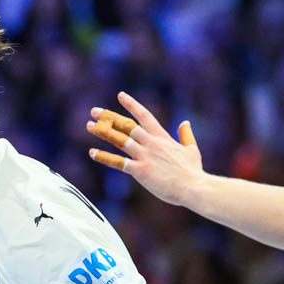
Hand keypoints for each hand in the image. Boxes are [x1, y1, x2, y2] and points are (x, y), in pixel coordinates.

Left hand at [86, 91, 207, 206]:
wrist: (194, 187)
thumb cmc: (194, 172)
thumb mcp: (192, 149)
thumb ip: (186, 135)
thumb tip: (185, 122)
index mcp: (162, 137)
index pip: (145, 116)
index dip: (132, 104)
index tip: (120, 95)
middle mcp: (151, 143)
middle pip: (127, 125)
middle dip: (109, 117)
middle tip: (94, 111)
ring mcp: (145, 156)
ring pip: (120, 140)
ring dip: (104, 132)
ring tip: (89, 125)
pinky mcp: (141, 171)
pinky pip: (119, 162)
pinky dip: (105, 157)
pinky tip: (92, 152)